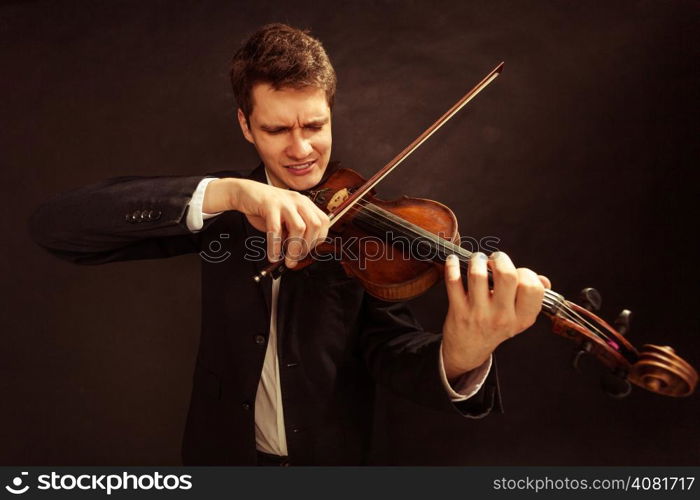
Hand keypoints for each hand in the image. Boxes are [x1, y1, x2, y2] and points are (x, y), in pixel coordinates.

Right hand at [203, 178, 329, 267]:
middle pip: (315, 225)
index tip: (308, 251)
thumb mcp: (285, 218)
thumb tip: (299, 255)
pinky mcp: (270, 205)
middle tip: (296, 258)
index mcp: (305, 203)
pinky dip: (275, 246)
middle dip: (307, 246)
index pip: (323, 222)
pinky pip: (276, 230)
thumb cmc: (265, 209)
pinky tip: (273, 255)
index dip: (318, 239)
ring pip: (299, 227)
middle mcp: (298, 200)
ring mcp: (285, 202)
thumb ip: (294, 232)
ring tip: (287, 259)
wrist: (244, 192)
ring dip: (294, 248)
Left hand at [441, 252, 550, 379]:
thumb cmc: (495, 327)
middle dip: (500, 259)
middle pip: (507, 276)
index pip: (532, 287)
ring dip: (477, 260)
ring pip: (478, 275)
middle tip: (494, 259)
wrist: (469, 350)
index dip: (526, 272)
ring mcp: (479, 314)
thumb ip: (531, 298)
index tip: (516, 271)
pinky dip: (452, 267)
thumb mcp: (518, 319)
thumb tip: (543, 280)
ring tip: (477, 260)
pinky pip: (454, 282)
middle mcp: (502, 316)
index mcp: (522, 318)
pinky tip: (453, 261)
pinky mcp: (458, 311)